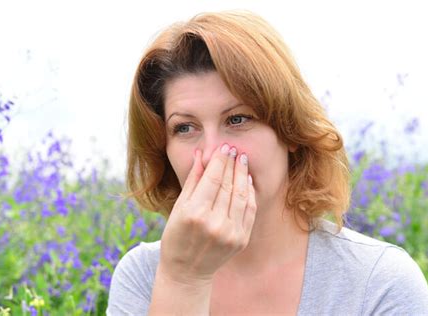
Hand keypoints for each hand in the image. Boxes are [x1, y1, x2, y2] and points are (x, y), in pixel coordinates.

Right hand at [158, 143, 256, 284]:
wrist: (187, 271)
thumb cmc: (176, 236)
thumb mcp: (179, 207)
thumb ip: (192, 180)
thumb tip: (201, 154)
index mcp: (195, 214)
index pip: (213, 179)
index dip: (220, 160)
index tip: (224, 147)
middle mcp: (215, 223)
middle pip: (228, 185)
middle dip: (232, 164)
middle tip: (234, 149)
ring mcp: (230, 233)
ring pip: (242, 195)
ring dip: (243, 175)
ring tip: (242, 160)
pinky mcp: (241, 240)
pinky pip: (249, 210)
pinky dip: (250, 193)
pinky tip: (247, 180)